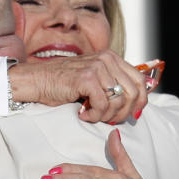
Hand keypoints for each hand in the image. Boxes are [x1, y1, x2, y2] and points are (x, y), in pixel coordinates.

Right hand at [9, 50, 147, 123]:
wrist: (38, 81)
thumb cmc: (63, 84)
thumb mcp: (93, 80)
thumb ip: (112, 84)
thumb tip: (135, 103)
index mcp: (112, 58)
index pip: (140, 80)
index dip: (141, 101)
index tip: (133, 114)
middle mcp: (107, 59)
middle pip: (133, 93)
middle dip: (123, 113)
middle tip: (109, 120)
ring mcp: (98, 67)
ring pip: (118, 101)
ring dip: (106, 116)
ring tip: (92, 115)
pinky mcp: (87, 78)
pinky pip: (103, 106)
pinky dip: (94, 116)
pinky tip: (83, 114)